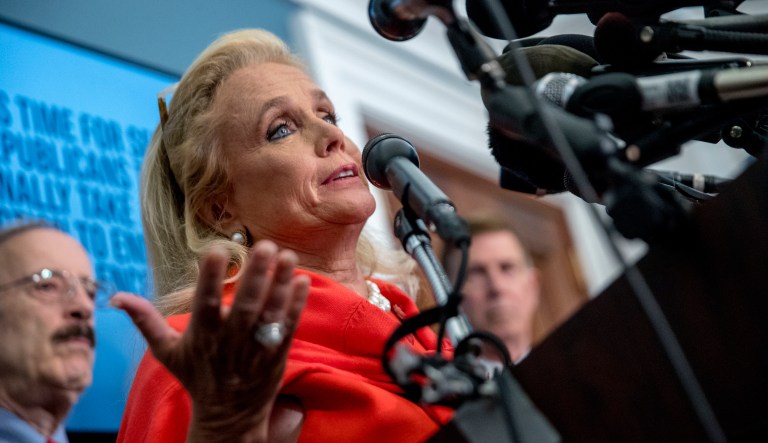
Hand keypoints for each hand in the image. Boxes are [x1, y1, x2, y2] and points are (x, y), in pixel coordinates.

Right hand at [111, 240, 309, 441]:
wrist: (227, 416)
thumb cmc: (196, 377)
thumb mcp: (167, 352)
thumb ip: (145, 321)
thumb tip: (116, 298)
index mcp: (202, 335)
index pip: (204, 302)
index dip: (209, 277)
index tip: (215, 250)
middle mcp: (230, 339)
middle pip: (245, 304)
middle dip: (257, 274)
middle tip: (265, 245)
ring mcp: (256, 346)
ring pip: (271, 312)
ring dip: (281, 283)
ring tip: (288, 256)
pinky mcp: (277, 352)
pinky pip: (288, 325)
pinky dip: (295, 303)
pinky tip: (301, 280)